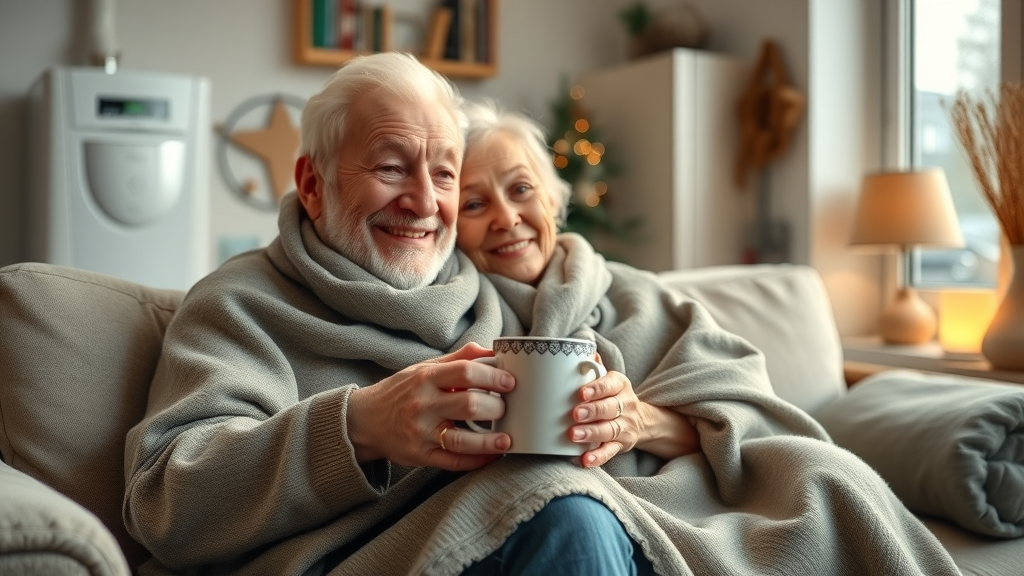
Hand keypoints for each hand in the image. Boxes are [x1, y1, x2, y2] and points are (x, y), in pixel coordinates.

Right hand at [347, 343, 514, 470]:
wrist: (365, 421)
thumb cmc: (401, 392)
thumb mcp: (424, 368)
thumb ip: (458, 360)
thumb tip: (492, 349)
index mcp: (426, 378)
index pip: (465, 372)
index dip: (492, 376)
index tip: (511, 382)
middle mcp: (423, 405)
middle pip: (468, 405)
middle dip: (496, 407)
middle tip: (509, 408)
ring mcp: (421, 433)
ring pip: (461, 439)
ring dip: (489, 441)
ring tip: (507, 439)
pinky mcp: (420, 456)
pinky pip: (453, 462)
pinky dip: (476, 461)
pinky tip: (491, 456)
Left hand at [570, 371, 640, 467]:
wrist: (642, 420)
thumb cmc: (614, 396)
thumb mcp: (609, 380)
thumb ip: (595, 368)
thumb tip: (584, 352)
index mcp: (620, 385)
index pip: (610, 384)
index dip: (596, 389)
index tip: (581, 392)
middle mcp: (626, 405)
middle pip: (609, 408)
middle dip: (592, 411)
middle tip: (574, 414)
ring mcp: (625, 426)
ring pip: (609, 430)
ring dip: (591, 433)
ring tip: (574, 435)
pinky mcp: (623, 444)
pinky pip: (610, 451)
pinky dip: (598, 457)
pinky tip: (585, 460)